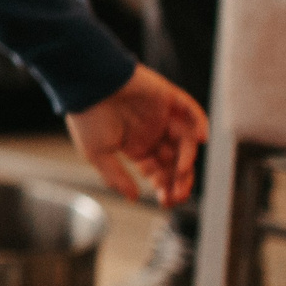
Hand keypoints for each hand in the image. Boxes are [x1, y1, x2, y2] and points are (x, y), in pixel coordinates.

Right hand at [65, 64, 207, 209]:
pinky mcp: (167, 96)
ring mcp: (161, 115)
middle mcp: (150, 132)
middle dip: (179, 179)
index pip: (158, 171)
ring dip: (188, 158)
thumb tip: (133, 197)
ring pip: (185, 140)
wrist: (85, 83)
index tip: (165, 201)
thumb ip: (116, 177)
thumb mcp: (97, 154)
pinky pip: (191, 110)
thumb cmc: (86, 116)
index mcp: (134, 145)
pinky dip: (200, 123)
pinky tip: (200, 138)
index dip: (164, 187)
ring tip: (181, 171)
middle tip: (177, 194)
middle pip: (175, 160)